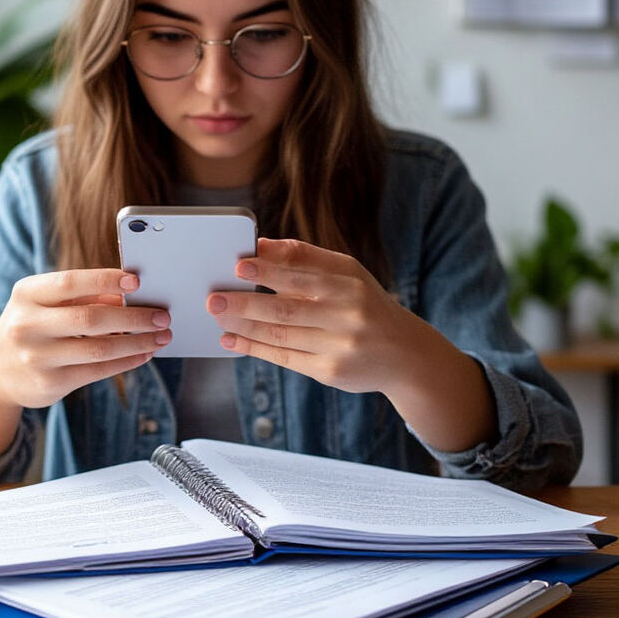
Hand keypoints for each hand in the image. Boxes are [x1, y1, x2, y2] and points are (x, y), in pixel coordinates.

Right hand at [0, 268, 171, 409]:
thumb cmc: (32, 326)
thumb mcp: (45, 303)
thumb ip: (83, 295)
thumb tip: (129, 294)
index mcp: (26, 294)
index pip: (71, 282)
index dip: (106, 280)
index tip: (137, 281)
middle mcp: (27, 325)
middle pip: (91, 318)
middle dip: (133, 317)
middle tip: (162, 315)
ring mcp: (37, 357)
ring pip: (99, 348)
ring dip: (138, 342)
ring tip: (161, 336)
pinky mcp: (50, 383)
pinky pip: (98, 370)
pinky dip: (127, 361)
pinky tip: (144, 353)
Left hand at [207, 238, 407, 393]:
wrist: (403, 353)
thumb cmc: (364, 304)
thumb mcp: (346, 274)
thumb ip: (305, 258)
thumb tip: (259, 246)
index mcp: (349, 282)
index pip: (303, 273)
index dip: (269, 269)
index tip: (239, 266)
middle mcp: (347, 313)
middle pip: (287, 308)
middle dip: (246, 302)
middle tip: (214, 297)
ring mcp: (339, 345)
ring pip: (281, 335)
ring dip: (244, 326)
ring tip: (217, 316)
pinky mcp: (330, 371)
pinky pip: (284, 358)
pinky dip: (254, 348)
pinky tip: (231, 340)